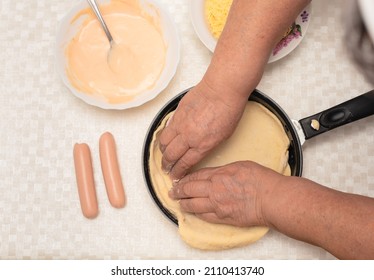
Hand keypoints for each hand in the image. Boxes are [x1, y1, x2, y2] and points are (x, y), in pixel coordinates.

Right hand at [159, 80, 246, 179]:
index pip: (185, 163)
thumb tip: (197, 151)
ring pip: (164, 142)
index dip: (178, 172)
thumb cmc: (229, 110)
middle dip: (167, 165)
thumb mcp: (223, 136)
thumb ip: (207, 145)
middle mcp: (189, 136)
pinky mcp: (177, 113)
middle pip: (171, 155)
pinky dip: (164, 136)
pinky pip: (166, 128)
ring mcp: (181, 124)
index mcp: (202, 145)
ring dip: (162, 151)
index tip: (175, 176)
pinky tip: (165, 139)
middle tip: (166, 169)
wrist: (223, 89)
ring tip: (163, 155)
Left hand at [168, 161, 282, 226]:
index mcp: (218, 175)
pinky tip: (192, 212)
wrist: (271, 199)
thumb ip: (223, 170)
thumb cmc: (261, 180)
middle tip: (172, 191)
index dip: (184, 178)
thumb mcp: (240, 165)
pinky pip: (204, 216)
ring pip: (193, 205)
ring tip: (178, 202)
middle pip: (189, 190)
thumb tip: (215, 173)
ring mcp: (217, 206)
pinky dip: (195, 214)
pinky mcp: (223, 218)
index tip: (179, 179)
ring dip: (183, 203)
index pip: (195, 176)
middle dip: (178, 191)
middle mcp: (214, 190)